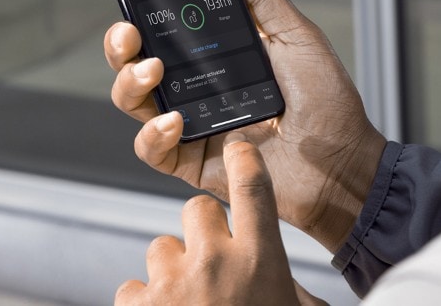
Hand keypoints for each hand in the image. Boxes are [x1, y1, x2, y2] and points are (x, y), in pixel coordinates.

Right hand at [104, 0, 386, 251]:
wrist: (343, 163)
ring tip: (152, 70)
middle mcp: (195, 85)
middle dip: (120, 43)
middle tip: (130, 31)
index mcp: (215, 53)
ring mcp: (190, 123)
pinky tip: (173, 120)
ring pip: (133, 101)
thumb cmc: (327, 101)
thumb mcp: (297, 38)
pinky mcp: (192, 160)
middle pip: (134, 60)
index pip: (164, 23)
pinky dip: (153, 134)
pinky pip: (152, 149)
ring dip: (129, 82)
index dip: (137, 1)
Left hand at [115, 134, 326, 305]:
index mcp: (260, 260)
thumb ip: (298, 299)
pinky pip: (131, 288)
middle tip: (212, 265)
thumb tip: (309, 298)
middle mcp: (214, 263)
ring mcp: (171, 285)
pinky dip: (144, 304)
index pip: (253, 186)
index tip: (238, 149)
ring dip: (171, 272)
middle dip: (201, 231)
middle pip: (196, 209)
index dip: (244, 160)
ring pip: (160, 248)